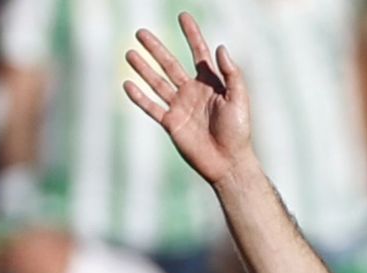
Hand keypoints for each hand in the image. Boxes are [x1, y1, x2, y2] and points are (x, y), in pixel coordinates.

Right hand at [125, 14, 253, 185]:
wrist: (228, 162)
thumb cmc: (238, 131)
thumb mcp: (239, 98)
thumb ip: (231, 73)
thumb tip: (220, 48)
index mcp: (210, 83)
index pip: (198, 52)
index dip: (191, 34)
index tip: (183, 16)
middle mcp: (192, 92)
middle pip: (170, 64)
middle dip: (156, 48)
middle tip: (141, 32)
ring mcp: (180, 107)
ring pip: (157, 82)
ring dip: (143, 68)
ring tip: (129, 53)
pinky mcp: (171, 124)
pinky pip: (152, 107)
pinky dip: (139, 97)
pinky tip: (127, 84)